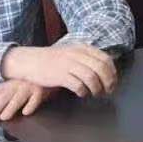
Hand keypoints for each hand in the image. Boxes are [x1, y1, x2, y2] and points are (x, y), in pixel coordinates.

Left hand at [0, 80, 52, 121]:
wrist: (44, 71)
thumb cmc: (20, 82)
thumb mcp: (2, 87)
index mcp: (5, 85)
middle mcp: (15, 85)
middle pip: (4, 96)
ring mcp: (28, 87)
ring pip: (18, 97)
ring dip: (11, 107)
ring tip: (4, 117)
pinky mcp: (40, 90)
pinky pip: (36, 98)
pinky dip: (31, 105)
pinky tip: (26, 112)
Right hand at [2, 43, 118, 96]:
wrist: (29, 61)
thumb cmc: (51, 60)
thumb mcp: (71, 53)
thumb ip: (86, 58)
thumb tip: (104, 69)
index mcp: (82, 48)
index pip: (105, 59)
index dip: (112, 72)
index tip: (113, 82)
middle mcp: (77, 54)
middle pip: (101, 68)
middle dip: (108, 82)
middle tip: (108, 91)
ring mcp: (68, 64)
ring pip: (91, 77)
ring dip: (97, 88)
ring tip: (95, 93)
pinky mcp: (60, 75)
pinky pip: (78, 85)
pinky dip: (83, 91)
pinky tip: (81, 93)